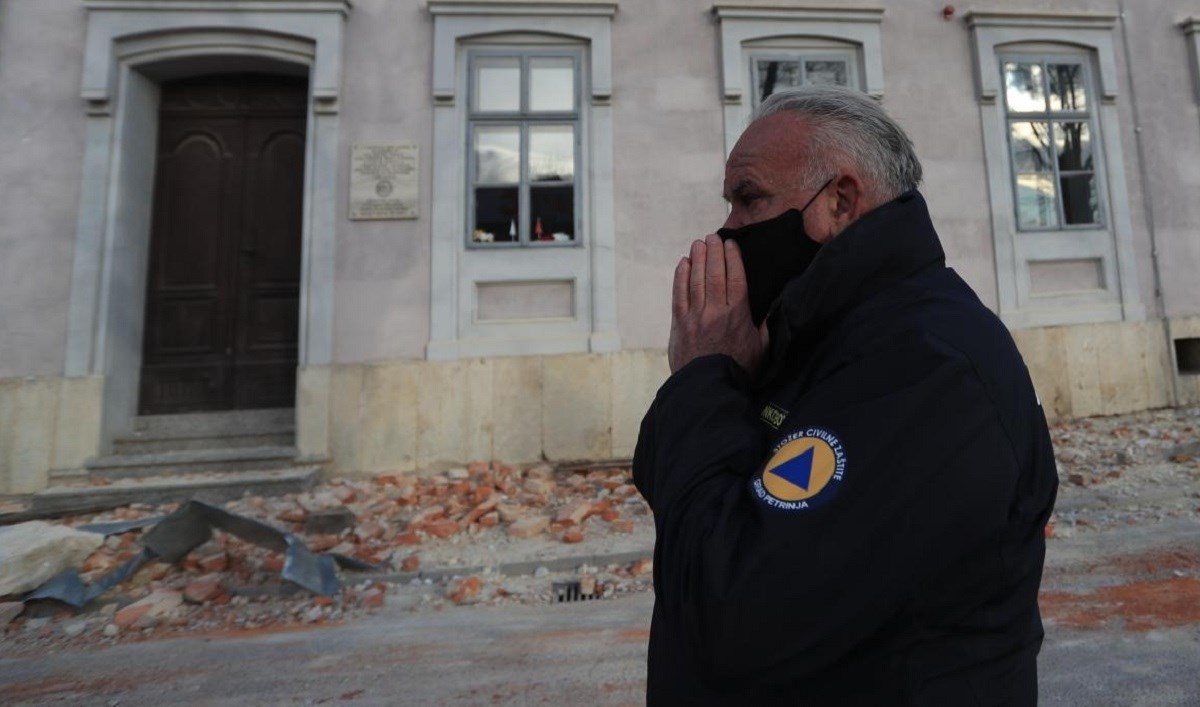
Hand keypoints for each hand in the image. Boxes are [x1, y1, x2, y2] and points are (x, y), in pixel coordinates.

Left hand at [668, 234, 768, 374]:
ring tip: (698, 244)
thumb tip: (774, 308)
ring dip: (698, 259)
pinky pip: (679, 294)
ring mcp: (696, 316)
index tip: (730, 244)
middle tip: (712, 237)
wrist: (709, 387)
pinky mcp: (680, 323)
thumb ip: (766, 326)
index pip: (735, 278)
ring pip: (696, 280)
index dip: (732, 258)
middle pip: (715, 274)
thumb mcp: (761, 348)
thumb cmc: (738, 369)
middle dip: (714, 252)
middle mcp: (716, 311)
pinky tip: (684, 263)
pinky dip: (680, 277)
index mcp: (738, 314)